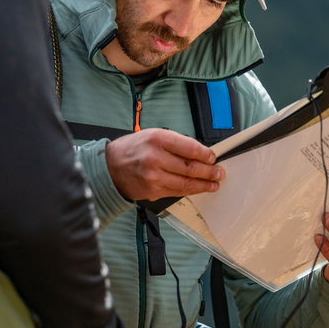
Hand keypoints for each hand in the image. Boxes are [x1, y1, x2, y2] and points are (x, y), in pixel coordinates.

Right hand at [105, 128, 223, 201]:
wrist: (109, 167)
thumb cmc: (132, 149)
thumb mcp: (152, 135)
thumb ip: (175, 143)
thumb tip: (199, 152)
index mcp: (157, 139)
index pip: (190, 148)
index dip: (206, 154)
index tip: (213, 157)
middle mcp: (155, 158)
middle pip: (191, 167)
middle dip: (210, 171)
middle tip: (219, 172)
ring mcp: (154, 176)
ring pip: (187, 183)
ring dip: (204, 184)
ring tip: (214, 183)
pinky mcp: (153, 191)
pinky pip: (177, 192)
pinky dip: (191, 190)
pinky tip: (198, 188)